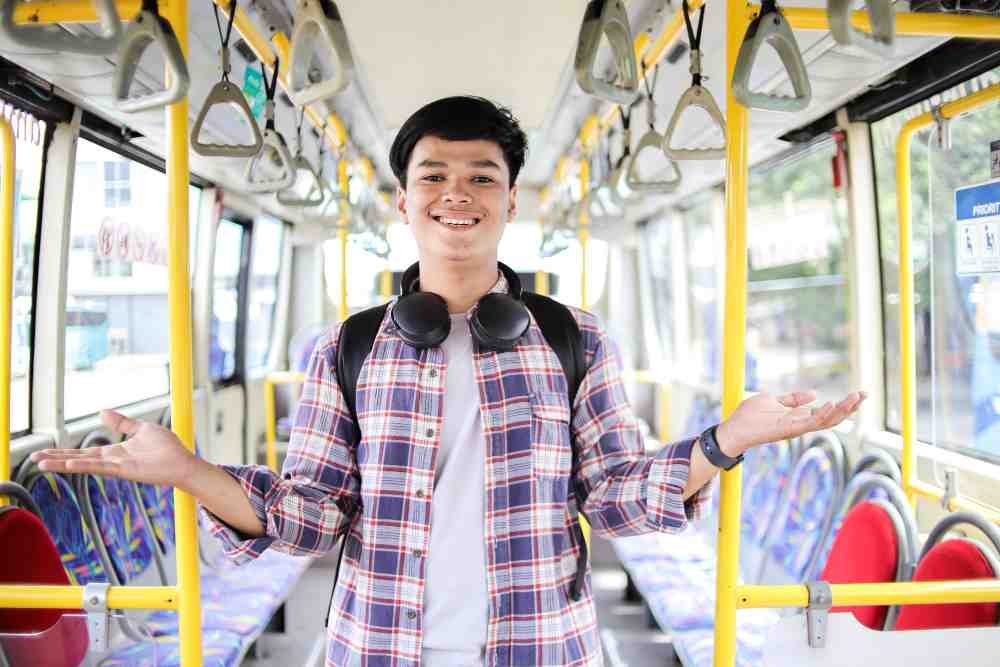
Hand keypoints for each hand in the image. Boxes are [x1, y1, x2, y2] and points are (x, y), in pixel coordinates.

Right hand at [29, 409, 201, 491]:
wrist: (183, 461)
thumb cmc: (167, 447)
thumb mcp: (141, 429)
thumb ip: (122, 423)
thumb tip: (103, 412)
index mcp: (115, 452)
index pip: (83, 452)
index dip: (64, 452)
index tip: (44, 451)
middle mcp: (112, 461)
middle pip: (78, 459)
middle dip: (56, 459)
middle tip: (33, 459)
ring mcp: (117, 466)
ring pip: (85, 465)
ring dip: (63, 464)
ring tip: (41, 463)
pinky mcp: (126, 470)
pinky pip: (103, 467)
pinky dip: (86, 465)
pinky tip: (70, 465)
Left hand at [715, 390, 865, 455]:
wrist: (733, 429)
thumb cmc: (749, 415)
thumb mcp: (773, 400)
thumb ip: (793, 399)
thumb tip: (814, 393)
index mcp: (798, 417)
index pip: (826, 412)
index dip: (843, 404)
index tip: (859, 394)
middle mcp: (800, 424)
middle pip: (831, 418)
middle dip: (849, 407)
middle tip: (865, 395)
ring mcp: (795, 428)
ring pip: (825, 422)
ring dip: (841, 410)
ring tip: (855, 398)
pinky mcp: (787, 430)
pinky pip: (808, 424)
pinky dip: (822, 415)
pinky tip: (832, 404)